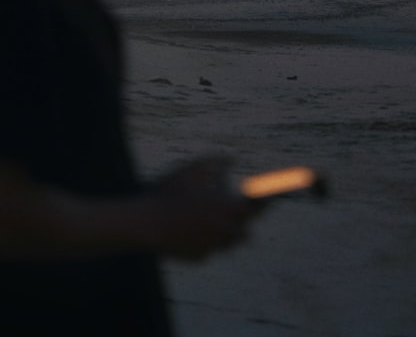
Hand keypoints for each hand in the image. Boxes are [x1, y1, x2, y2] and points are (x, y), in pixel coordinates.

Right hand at [146, 156, 260, 260]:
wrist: (147, 223)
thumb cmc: (171, 192)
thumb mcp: (193, 169)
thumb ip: (217, 161)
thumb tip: (232, 157)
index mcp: (228, 209)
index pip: (257, 208)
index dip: (264, 202)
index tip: (269, 198)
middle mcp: (225, 231)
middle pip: (245, 231)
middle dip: (242, 221)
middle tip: (239, 210)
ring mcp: (212, 247)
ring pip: (228, 242)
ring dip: (226, 232)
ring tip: (219, 220)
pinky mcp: (198, 257)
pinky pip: (208, 249)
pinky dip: (206, 240)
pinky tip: (196, 231)